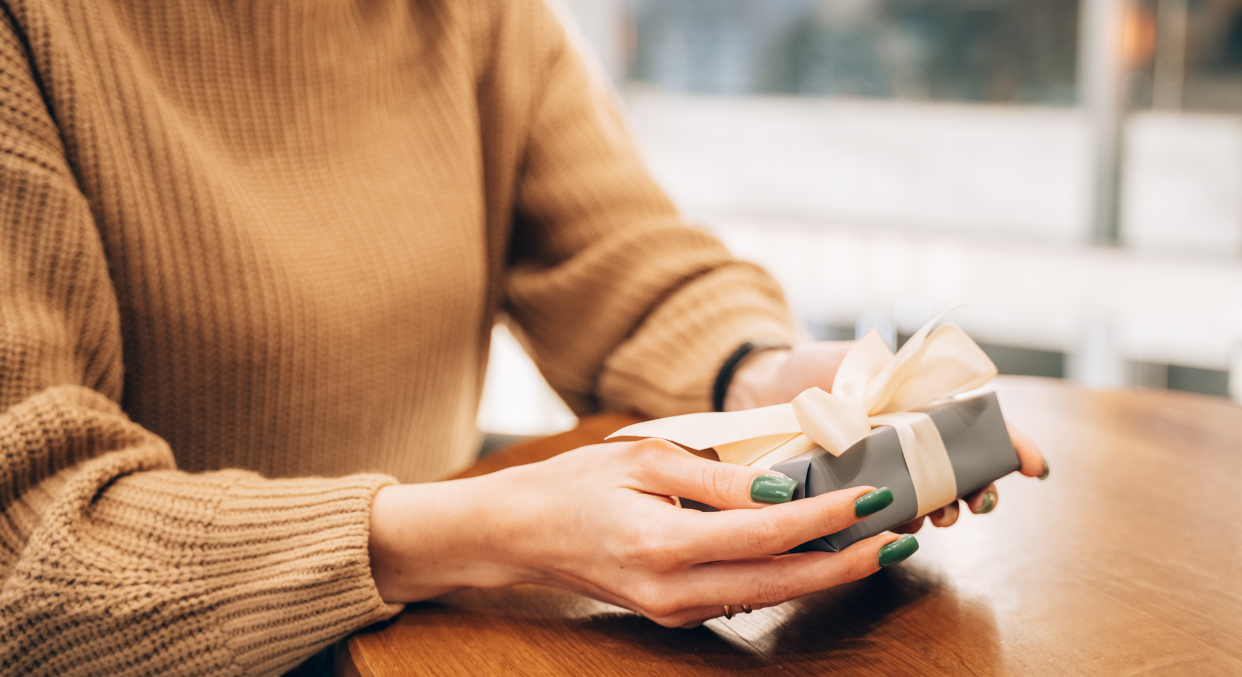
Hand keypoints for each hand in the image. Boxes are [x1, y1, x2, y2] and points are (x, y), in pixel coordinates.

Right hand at [368, 439, 918, 626]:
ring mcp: (673, 610)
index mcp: (663, 544)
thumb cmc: (574, 484)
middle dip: (845, 563)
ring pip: (766, 598)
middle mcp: (673, 591)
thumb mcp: (641, 459)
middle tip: (900, 538)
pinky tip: (814, 557)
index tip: (870, 498)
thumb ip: (713, 477)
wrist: (519, 535)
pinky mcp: (673, 613)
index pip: (764, 535)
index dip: (823, 519)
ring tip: (874, 548)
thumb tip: (780, 488)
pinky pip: (741, 599)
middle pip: (779, 584)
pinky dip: (784, 580)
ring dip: (823, 576)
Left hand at [724, 341, 1048, 531]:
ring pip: (930, 498)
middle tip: (977, 504)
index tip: (1035, 468)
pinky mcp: (854, 490)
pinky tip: (897, 528)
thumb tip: (932, 403)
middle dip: (981, 491)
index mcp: (924, 404)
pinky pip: (885, 514)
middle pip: (965, 471)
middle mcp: (911, 439)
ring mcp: (885, 466)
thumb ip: (897, 381)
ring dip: (941, 512)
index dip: (1014, 445)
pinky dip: (898, 524)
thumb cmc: (816, 368)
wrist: (763, 385)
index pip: (983, 426)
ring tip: (936, 519)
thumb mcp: (863, 364)